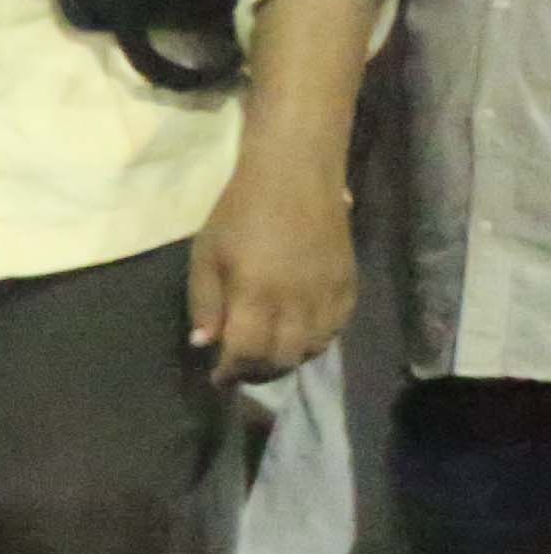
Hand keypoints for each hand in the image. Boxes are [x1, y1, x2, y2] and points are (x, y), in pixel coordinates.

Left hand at [187, 154, 351, 382]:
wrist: (295, 176)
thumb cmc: (240, 212)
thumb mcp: (207, 255)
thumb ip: (205, 302)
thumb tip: (204, 343)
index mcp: (256, 294)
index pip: (246, 352)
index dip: (231, 371)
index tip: (218, 377)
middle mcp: (297, 301)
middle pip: (282, 358)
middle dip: (258, 372)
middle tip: (242, 369)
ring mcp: (327, 294)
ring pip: (312, 349)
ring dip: (288, 360)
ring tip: (268, 355)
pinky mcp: (349, 284)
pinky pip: (337, 329)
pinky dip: (317, 341)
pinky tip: (299, 336)